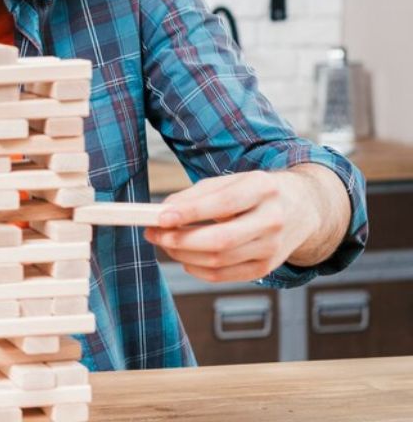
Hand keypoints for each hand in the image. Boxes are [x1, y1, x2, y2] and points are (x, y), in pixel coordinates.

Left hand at [145, 171, 309, 282]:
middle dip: (180, 240)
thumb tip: (163, 212)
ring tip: (165, 242)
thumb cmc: (257, 192)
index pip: (223, 204)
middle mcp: (272, 220)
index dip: (190, 213)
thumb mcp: (231, 181)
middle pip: (221, 240)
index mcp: (263, 189)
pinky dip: (197, 269)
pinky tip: (185, 257)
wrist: (302, 208)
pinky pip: (224, 276)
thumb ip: (196, 194)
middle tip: (154, 234)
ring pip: (219, 261)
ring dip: (182, 255)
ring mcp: (272, 248)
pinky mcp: (266, 268)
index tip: (160, 217)